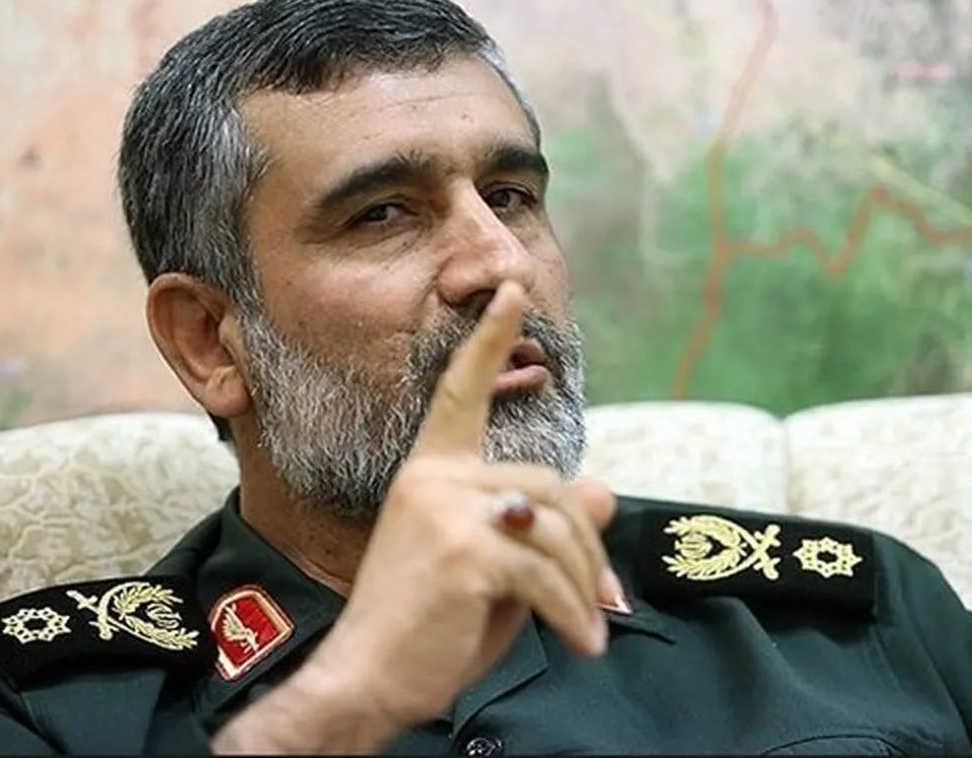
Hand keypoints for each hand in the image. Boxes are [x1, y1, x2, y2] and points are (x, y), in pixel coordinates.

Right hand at [214, 282, 619, 753]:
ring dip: (583, 585)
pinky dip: (572, 612)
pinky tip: (579, 643)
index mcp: (430, 472)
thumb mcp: (496, 571)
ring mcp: (444, 509)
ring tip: (589, 631)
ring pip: (555, 527)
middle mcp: (433, 478)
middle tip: (605, 599)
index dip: (489, 341)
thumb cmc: (428, 629)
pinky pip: (545, 572)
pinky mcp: (463, 549)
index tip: (511, 289)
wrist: (366, 682)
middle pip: (550, 486)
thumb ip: (542, 529)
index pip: (462, 394)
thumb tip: (605, 490)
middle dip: (587, 548)